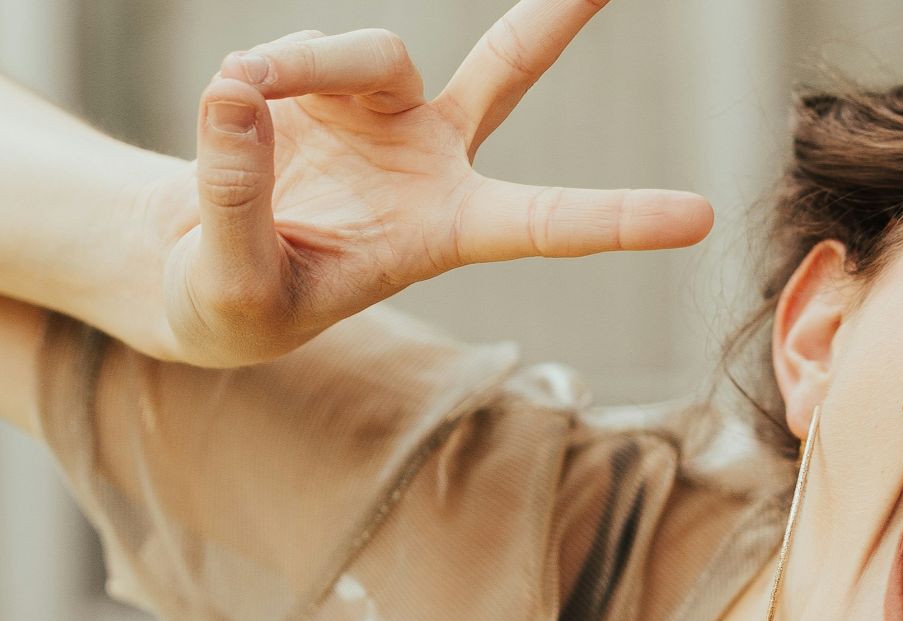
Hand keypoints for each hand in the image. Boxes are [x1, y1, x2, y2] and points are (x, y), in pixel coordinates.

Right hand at [159, 0, 712, 366]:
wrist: (196, 267)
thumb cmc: (237, 303)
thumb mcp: (236, 288)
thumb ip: (240, 202)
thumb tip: (236, 95)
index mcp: (449, 231)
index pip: (547, 224)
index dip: (621, 219)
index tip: (700, 218)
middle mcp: (432, 159)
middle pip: (507, 69)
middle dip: (555, 17)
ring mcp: (382, 109)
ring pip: (370, 51)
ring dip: (301, 65)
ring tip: (241, 95)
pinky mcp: (323, 78)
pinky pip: (296, 52)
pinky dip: (258, 73)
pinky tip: (231, 104)